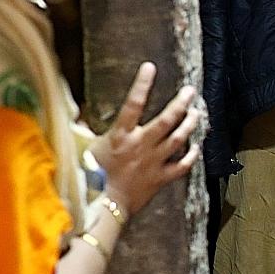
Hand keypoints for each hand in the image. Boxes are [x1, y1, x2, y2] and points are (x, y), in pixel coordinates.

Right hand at [90, 62, 201, 215]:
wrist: (103, 206)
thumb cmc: (89, 177)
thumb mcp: (84, 149)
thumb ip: (85, 130)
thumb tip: (77, 117)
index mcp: (120, 136)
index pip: (132, 104)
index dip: (141, 84)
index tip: (150, 67)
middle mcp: (140, 145)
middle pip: (166, 120)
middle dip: (180, 103)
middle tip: (190, 91)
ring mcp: (153, 162)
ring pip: (177, 140)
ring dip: (189, 125)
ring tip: (196, 113)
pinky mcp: (160, 178)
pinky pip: (181, 166)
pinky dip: (191, 156)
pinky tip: (197, 147)